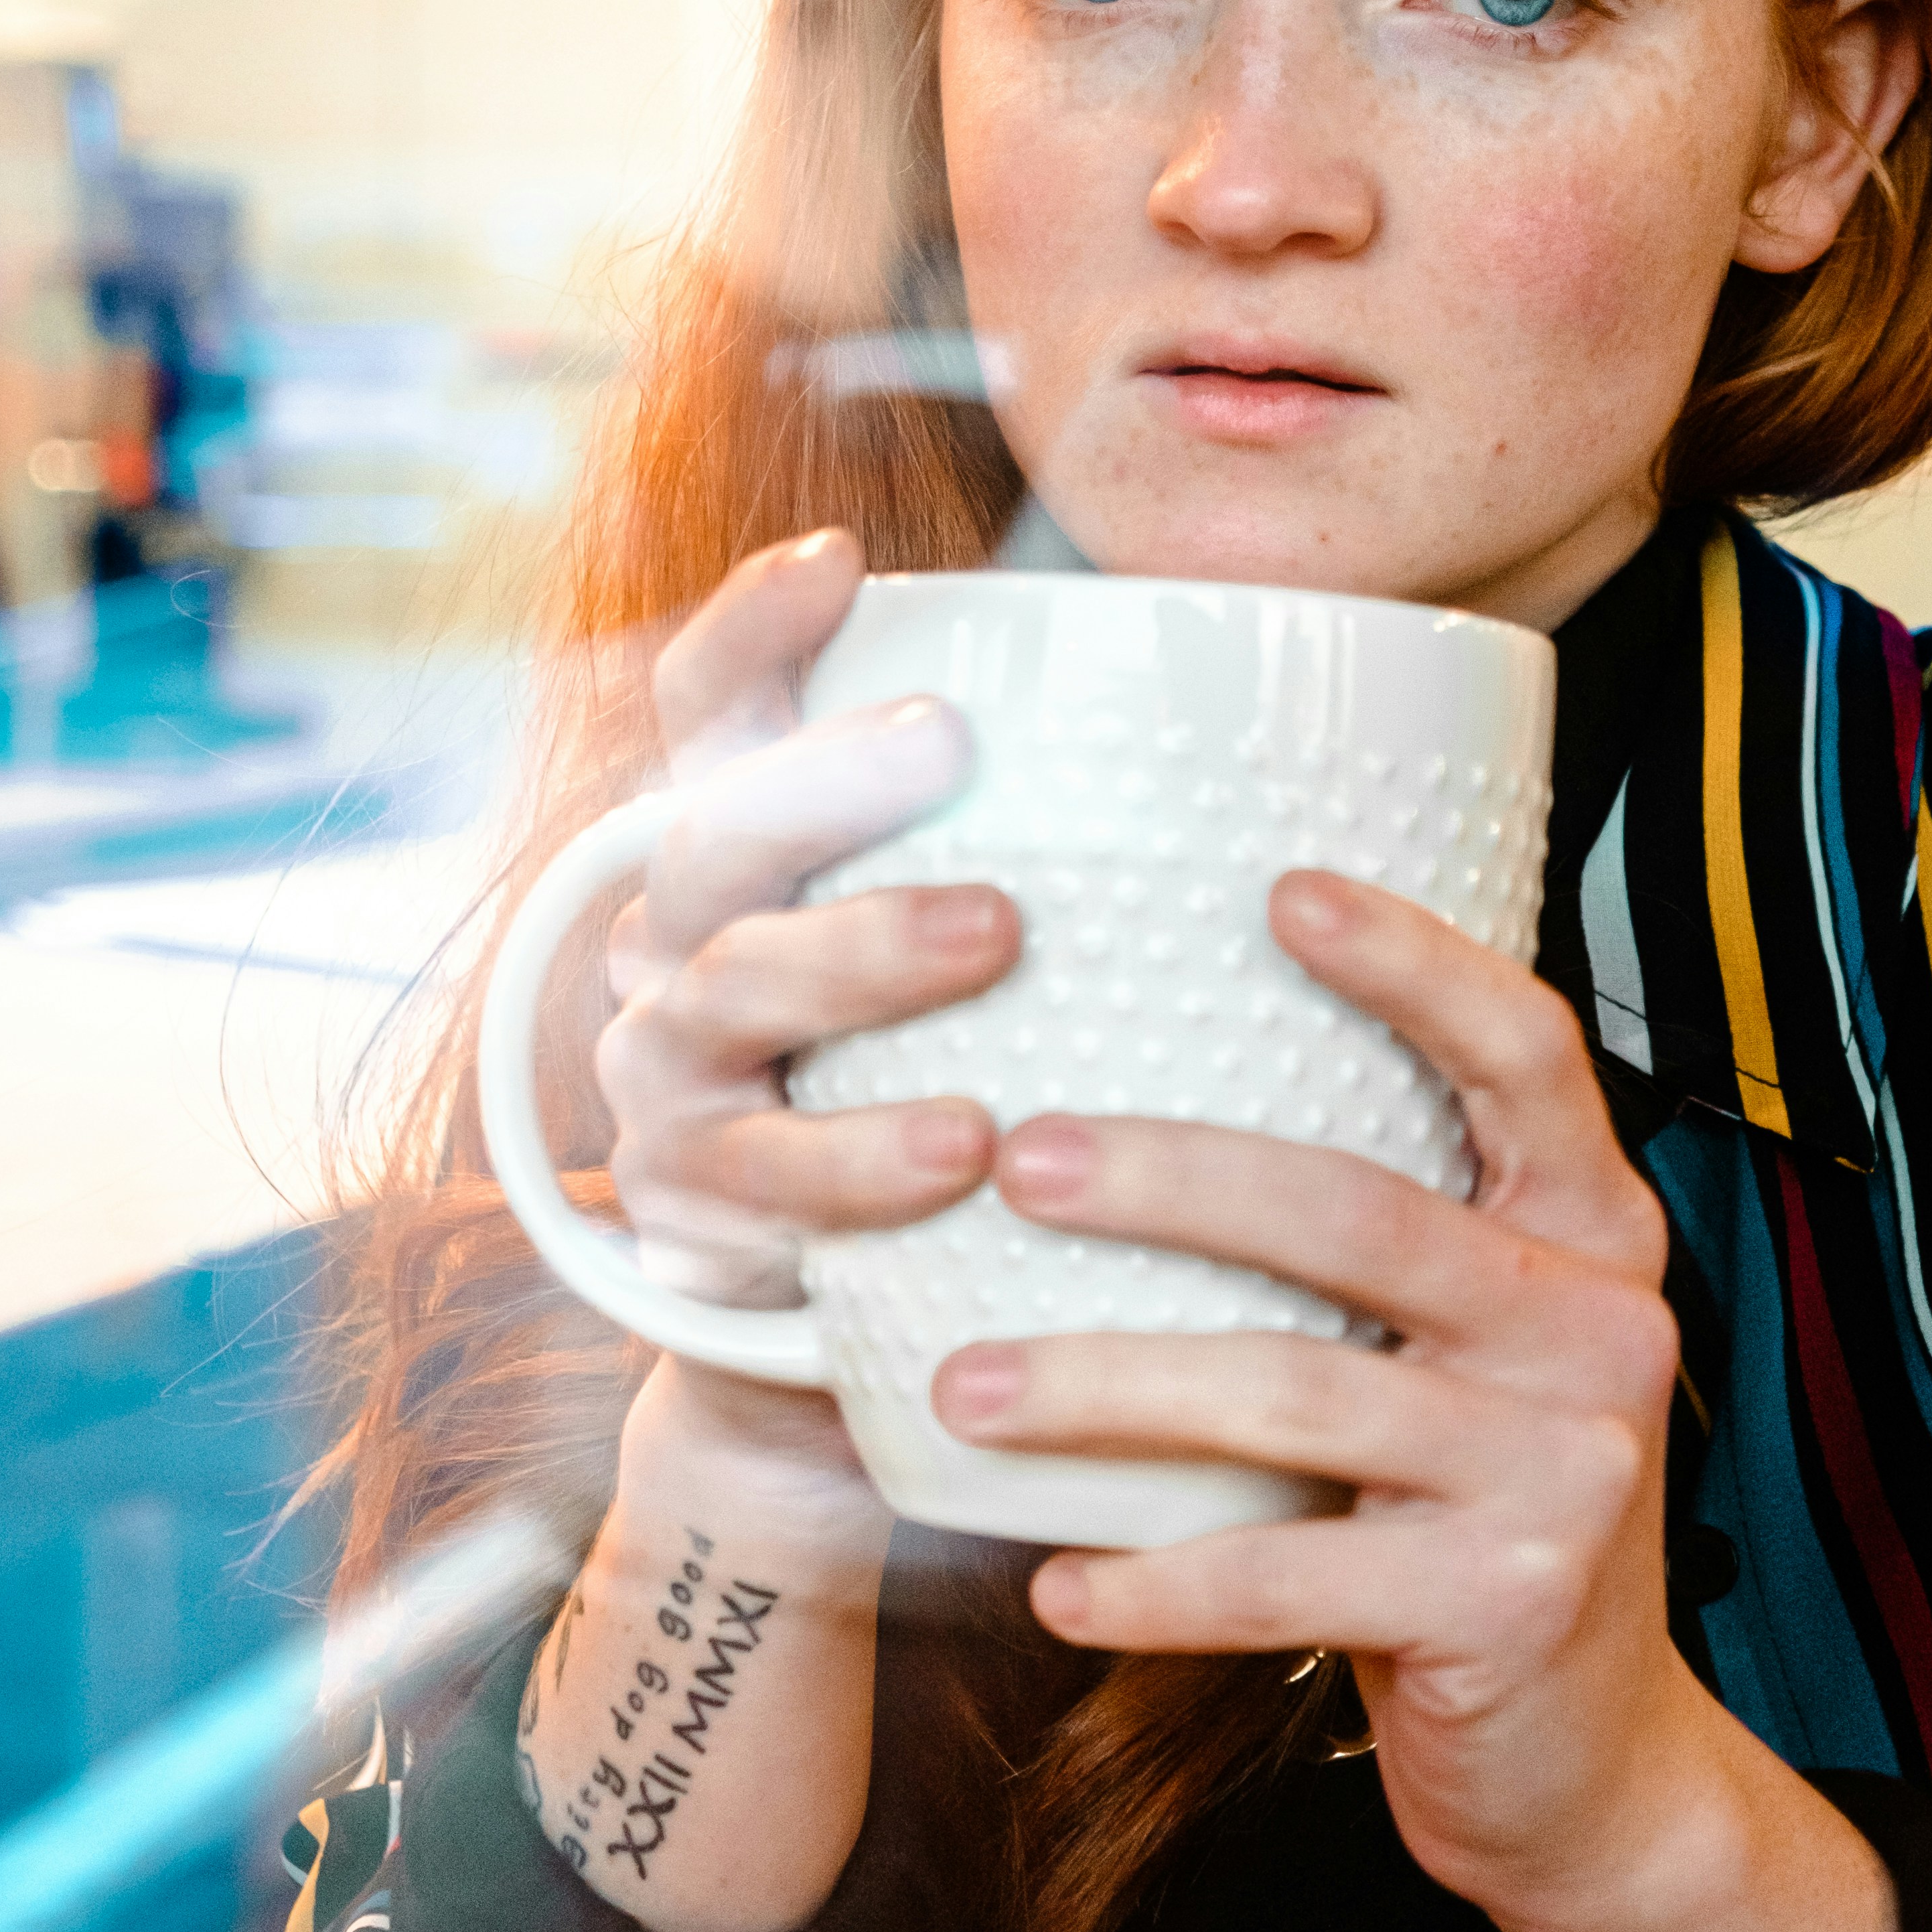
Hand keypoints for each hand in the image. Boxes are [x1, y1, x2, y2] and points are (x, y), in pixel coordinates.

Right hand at [595, 527, 1018, 1526]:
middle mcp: (682, 960)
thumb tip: (1261, 743)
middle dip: (825, 778)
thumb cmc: (966, 1121)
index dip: (751, 634)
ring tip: (993, 938)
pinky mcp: (695, 1226)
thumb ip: (1052, 873)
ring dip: (859, 956)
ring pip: (730, 994)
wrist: (857, 1372)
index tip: (835, 559)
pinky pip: (755, 1182)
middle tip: (951, 739)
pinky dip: (854, 1159)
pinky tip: (958, 1148)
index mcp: (748, 875)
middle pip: (715, 841)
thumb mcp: (992, 991)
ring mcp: (671, 1093)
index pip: (712, 721)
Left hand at [930, 869, 1895, 1931]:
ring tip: (966, 1388)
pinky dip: (1155, 1583)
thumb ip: (1379, 1239)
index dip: (1414, 964)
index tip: (1277, 889)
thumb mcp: (1465, 1354)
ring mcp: (1564, 1470)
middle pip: (1360, 1211)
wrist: (1592, 1764)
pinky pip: (1288, 1579)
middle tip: (1013, 1158)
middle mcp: (1597, 1327)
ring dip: (1108, 1388)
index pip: (1525, 1054)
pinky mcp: (1505, 1605)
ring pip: (1297, 1396)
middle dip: (1171, 1177)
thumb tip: (1133, 1095)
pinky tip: (1054, 1584)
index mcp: (1590, 1232)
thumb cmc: (1467, 1511)